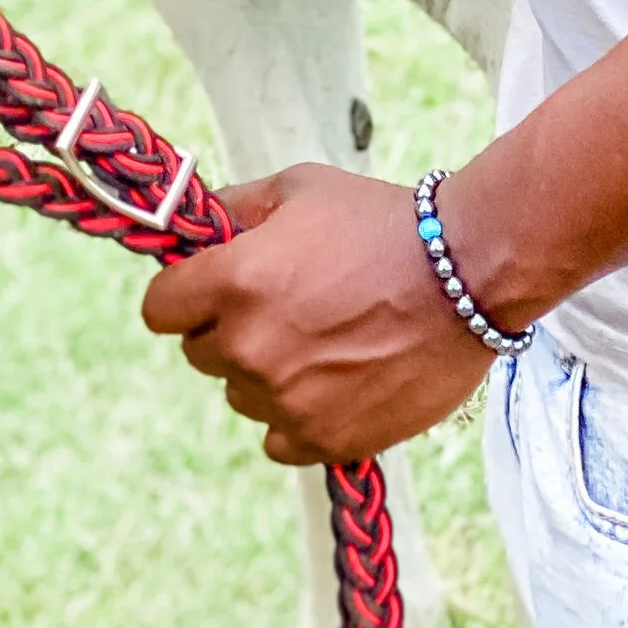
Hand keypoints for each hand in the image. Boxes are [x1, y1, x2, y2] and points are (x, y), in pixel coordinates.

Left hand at [142, 164, 499, 464]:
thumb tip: (197, 220)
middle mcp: (249, 346)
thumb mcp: (302, 188)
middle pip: (200, 352)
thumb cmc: (383, 223)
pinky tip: (332, 381)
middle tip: (284, 306)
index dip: (183, 294)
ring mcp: (287, 400)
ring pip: (241, 396)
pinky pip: (278, 439)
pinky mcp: (326, 440)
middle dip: (228, 329)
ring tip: (323, 339)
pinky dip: (297, 417)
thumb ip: (236, 206)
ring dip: (266, 373)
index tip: (209, 288)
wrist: (467, 274)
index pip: (160, 309)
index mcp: (235, 281)